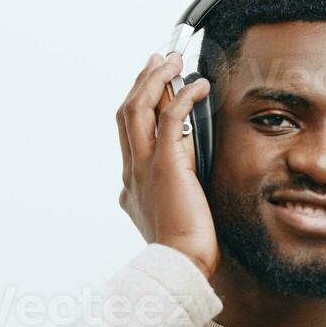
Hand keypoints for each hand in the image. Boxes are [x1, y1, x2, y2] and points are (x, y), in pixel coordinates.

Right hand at [117, 52, 218, 279]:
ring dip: (155, 79)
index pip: (128, 133)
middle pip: (127, 113)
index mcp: (130, 183)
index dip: (138, 104)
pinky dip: (183, 96)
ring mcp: (144, 167)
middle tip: (157, 60)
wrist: (180, 266)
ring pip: (139, 108)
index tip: (151, 84)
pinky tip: (198, 85)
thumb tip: (182, 178)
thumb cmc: (183, 251)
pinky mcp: (166, 165)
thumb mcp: (169, 218)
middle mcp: (131, 171)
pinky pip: (171, 118)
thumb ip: (169, 196)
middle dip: (142, 81)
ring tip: (172, 60)